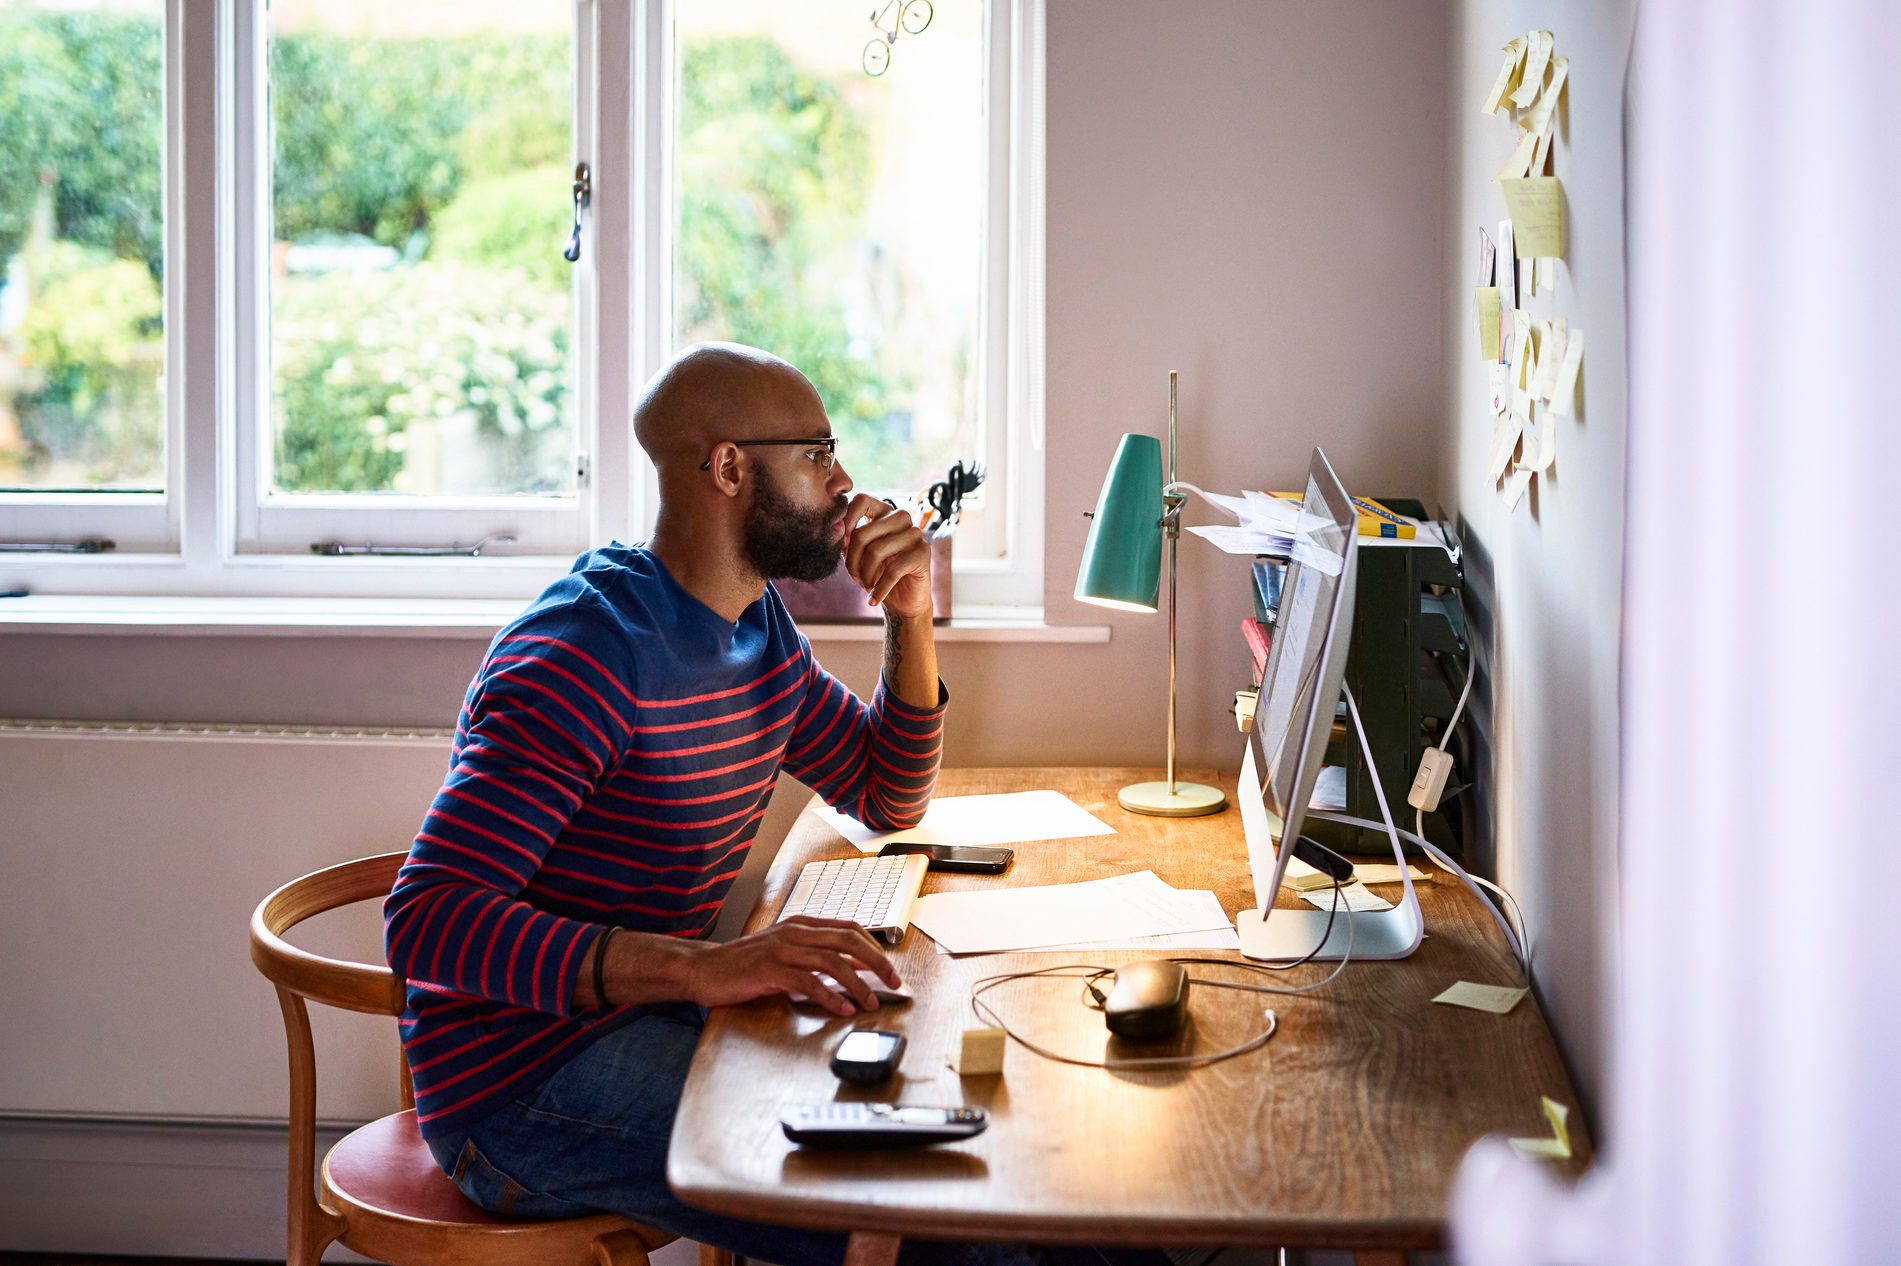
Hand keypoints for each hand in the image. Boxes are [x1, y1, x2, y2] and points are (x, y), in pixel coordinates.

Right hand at [682, 916, 901, 1016]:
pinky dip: (829, 997)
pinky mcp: (769, 969)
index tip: (890, 970)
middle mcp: (795, 932)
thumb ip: (814, 956)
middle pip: (849, 941)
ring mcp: (782, 949)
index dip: (875, 948)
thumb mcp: (784, 953)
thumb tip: (852, 969)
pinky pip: (808, 982)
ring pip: (832, 961)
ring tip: (869, 1004)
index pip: (850, 929)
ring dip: (857, 984)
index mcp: (801, 925)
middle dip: (877, 963)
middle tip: (894, 984)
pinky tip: (841, 1009)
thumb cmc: (745, 965)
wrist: (704, 968)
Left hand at [841, 493, 933, 618]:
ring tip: (866, 586)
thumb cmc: (877, 575)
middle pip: (863, 534)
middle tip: (854, 577)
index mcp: (883, 512)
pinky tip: (873, 599)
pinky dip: (879, 589)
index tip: (842, 546)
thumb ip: (846, 542)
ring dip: (865, 576)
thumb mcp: (857, 556)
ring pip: (876, 551)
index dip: (847, 520)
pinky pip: (893, 570)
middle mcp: (901, 518)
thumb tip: (835, 529)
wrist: (903, 602)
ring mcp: (914, 533)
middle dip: (852, 562)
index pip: (861, 500)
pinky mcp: (923, 552)